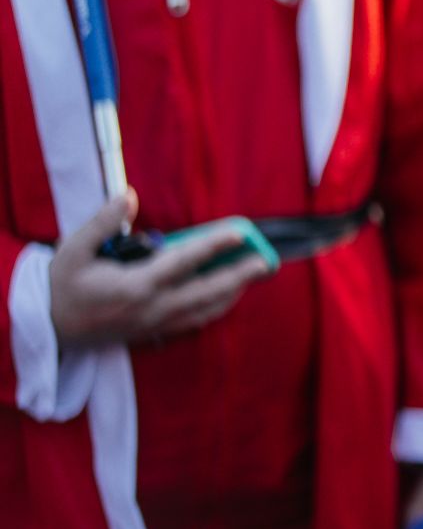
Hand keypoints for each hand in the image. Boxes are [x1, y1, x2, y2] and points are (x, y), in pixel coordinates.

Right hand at [49, 192, 272, 347]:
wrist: (49, 328)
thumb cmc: (63, 285)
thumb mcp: (74, 250)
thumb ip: (103, 223)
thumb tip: (126, 195)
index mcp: (135, 286)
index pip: (184, 262)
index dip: (215, 245)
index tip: (240, 231)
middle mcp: (152, 308)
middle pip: (208, 292)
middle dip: (240, 275)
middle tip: (267, 261)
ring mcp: (156, 324)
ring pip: (206, 310)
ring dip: (232, 292)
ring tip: (253, 274)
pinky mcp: (155, 333)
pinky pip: (194, 322)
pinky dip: (215, 308)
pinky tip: (227, 296)